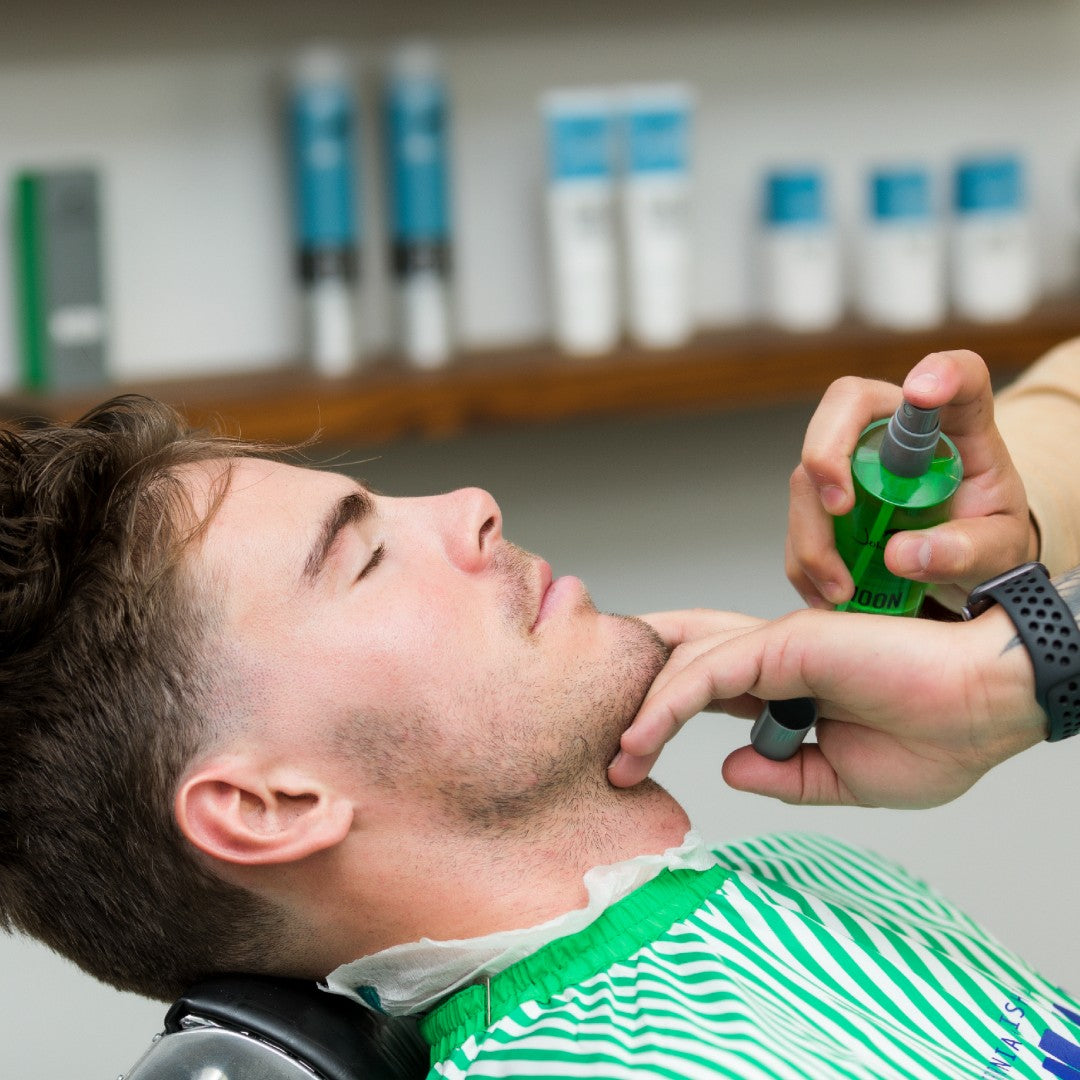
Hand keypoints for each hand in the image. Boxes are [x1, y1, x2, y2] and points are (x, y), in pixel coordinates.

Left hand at [610, 605, 1043, 807]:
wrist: (986, 713)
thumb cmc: (933, 741)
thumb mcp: (840, 778)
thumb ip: (781, 774)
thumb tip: (728, 770)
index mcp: (783, 685)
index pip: (703, 689)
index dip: (660, 716)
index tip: (628, 763)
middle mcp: (771, 657)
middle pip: (680, 661)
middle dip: (634, 693)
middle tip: (599, 740)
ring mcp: (775, 645)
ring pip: (685, 667)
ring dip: (643, 713)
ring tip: (617, 760)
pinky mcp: (784, 643)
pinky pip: (709, 674)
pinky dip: (669, 706)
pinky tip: (641, 740)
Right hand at [788, 350, 1036, 612]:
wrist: (963, 562)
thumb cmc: (988, 537)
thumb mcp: (998, 550)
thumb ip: (964, 550)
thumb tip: (900, 554)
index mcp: (961, 424)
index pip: (959, 374)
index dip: (941, 372)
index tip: (923, 390)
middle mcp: (898, 429)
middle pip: (847, 406)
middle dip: (827, 453)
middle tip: (839, 508)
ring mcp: (855, 457)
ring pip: (809, 473)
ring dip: (812, 534)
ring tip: (840, 591)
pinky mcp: (827, 493)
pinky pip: (798, 518)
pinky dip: (804, 561)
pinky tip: (826, 594)